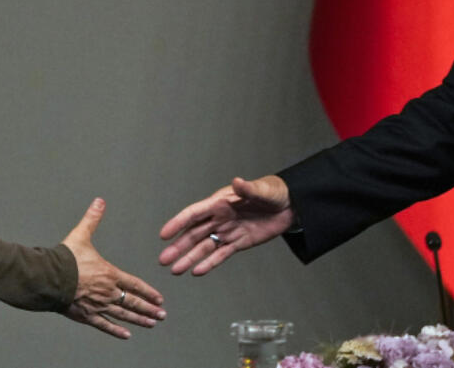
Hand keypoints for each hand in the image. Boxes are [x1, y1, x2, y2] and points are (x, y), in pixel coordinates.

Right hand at [61, 197, 165, 338]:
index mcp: (109, 273)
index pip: (134, 284)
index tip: (160, 298)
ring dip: (139, 320)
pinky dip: (116, 331)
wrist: (48, 277)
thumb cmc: (64, 258)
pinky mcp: (86, 315)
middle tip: (162, 315)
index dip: (148, 291)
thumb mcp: (81, 235)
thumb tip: (99, 201)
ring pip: (123, 315)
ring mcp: (98, 305)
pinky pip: (104, 325)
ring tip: (151, 323)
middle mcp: (107, 292)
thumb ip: (92, 219)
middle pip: (133, 303)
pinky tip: (126, 335)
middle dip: (149, 309)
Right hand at [158, 175, 294, 275]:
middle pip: (194, 234)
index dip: (178, 223)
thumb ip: (248, 189)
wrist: (290, 206)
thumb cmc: (273, 192)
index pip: (194, 214)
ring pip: (204, 247)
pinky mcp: (238, 243)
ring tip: (175, 270)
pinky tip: (197, 272)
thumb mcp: (262, 190)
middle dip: (178, 247)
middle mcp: (219, 218)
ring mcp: (228, 231)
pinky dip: (209, 263)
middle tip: (163, 260)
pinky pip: (221, 255)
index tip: (164, 234)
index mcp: (220, 203)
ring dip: (189, 258)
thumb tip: (238, 181)